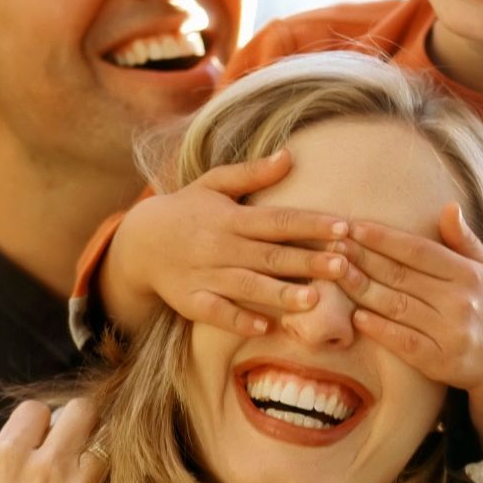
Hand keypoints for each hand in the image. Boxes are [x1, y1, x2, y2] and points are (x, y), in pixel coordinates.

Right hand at [98, 150, 349, 336]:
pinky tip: (266, 327)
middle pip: (269, 255)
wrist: (139, 242)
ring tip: (314, 300)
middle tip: (344, 265)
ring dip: (280, 294)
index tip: (344, 226)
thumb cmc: (187, 210)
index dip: (311, 223)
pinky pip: (217, 313)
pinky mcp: (191, 301)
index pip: (277, 220)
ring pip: (248, 286)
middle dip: (307, 261)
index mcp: (230, 217)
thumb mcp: (213, 184)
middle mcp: (220, 247)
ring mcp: (205, 276)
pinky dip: (239, 321)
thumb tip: (290, 155)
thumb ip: (252, 173)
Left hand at [332, 203, 482, 449]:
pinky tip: (355, 315)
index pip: (418, 251)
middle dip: (363, 258)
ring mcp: (450, 333)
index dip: (384, 239)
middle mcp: (460, 302)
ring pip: (397, 307)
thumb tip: (449, 207)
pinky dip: (378, 328)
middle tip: (332, 245)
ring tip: (335, 272)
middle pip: (401, 276)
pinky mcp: (440, 362)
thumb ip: (465, 240)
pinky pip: (403, 342)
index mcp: (469, 274)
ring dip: (362, 289)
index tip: (354, 227)